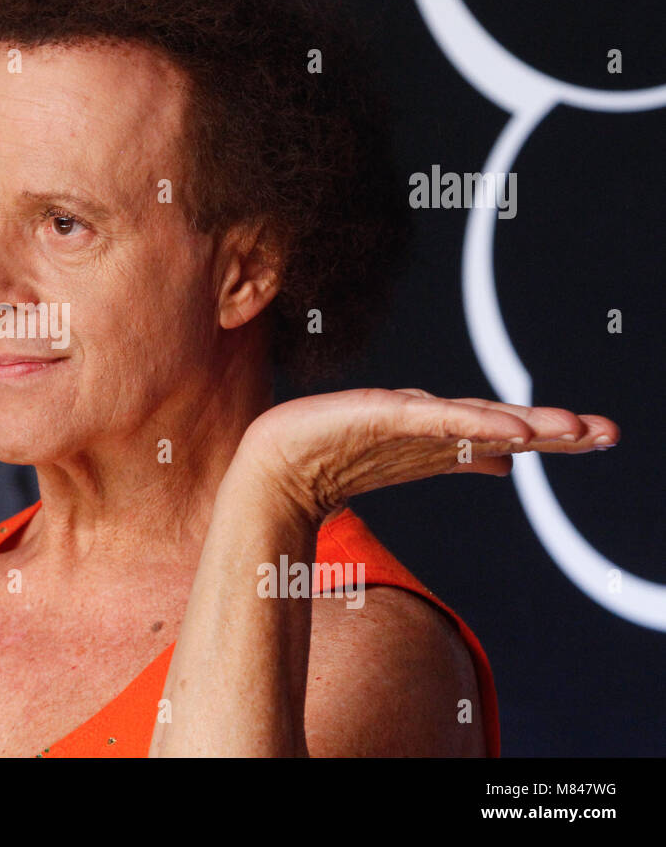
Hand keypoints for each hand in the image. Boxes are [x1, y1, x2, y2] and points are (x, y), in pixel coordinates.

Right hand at [228, 387, 619, 525]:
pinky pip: (441, 422)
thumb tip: (508, 467)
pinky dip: (480, 426)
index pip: (510, 433)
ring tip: (574, 431)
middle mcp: (433, 423)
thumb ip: (461, 459)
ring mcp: (409, 417)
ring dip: (528, 424)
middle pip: (505, 422)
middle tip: (607, 433)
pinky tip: (515, 436)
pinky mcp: (385, 414)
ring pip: (479, 418)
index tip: (602, 437)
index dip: (556, 434)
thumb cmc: (334, 459)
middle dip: (557, 428)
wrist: (276, 470)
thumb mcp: (414, 462)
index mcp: (444, 437)